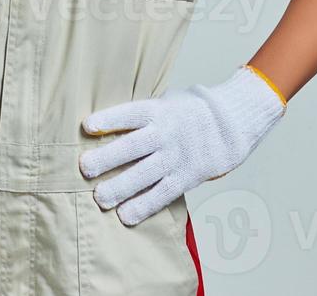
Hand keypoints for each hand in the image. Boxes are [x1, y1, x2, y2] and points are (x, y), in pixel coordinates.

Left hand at [78, 65, 286, 225]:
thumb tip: (106, 125)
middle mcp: (166, 133)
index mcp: (159, 110)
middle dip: (108, 158)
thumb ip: (141, 114)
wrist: (232, 123)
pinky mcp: (186, 177)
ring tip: (100, 198)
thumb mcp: (167, 101)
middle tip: (85, 169)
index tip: (87, 127)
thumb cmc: (190, 112)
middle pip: (134, 146)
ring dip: (122, 187)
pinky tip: (126, 216)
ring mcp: (176, 157)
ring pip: (146, 174)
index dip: (109, 120)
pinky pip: (163, 193)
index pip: (131, 114)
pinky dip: (145, 205)